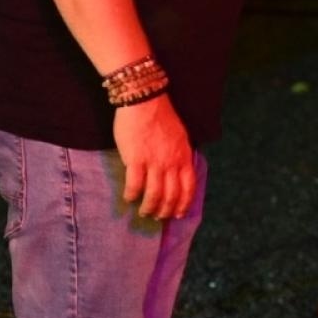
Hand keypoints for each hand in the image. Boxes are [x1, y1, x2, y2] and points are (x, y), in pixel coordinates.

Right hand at [114, 93, 196, 219]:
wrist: (144, 101)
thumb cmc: (160, 116)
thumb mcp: (179, 136)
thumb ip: (179, 154)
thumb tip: (177, 170)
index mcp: (184, 156)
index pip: (188, 187)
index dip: (184, 204)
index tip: (178, 214)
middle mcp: (171, 163)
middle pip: (171, 195)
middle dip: (165, 210)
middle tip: (158, 217)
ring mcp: (154, 162)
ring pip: (154, 195)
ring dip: (149, 207)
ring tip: (144, 212)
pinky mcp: (136, 160)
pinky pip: (135, 185)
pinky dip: (132, 195)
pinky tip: (128, 198)